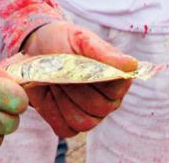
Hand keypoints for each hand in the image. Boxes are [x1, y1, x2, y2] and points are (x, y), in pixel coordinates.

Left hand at [16, 22, 136, 137]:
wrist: (36, 49)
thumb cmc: (63, 41)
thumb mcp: (81, 40)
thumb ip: (104, 54)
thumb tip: (132, 65)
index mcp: (117, 79)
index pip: (116, 90)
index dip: (95, 79)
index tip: (79, 63)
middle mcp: (108, 100)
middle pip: (100, 108)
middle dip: (76, 88)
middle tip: (62, 71)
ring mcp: (90, 115)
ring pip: (84, 123)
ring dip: (64, 100)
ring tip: (56, 81)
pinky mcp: (69, 124)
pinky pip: (66, 129)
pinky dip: (54, 112)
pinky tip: (50, 95)